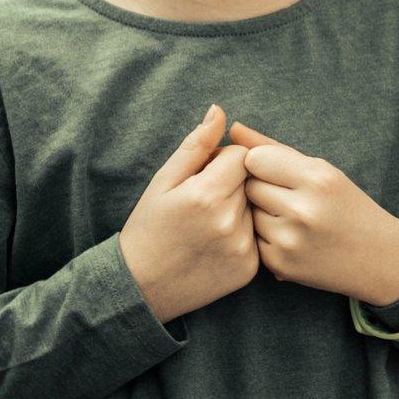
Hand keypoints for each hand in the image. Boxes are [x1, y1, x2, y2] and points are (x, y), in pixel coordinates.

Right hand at [118, 104, 258, 323]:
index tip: (203, 176)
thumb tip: (219, 111)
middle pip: (251, 182)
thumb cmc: (148, 228)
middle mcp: (228, 222)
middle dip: (231, 184)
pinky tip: (216, 244)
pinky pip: (258, 236)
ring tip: (208, 225)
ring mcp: (242, 248)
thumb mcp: (162, 182)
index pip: (241, 156)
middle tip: (203, 203)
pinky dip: (243, 235)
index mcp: (205, 195)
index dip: (223, 161)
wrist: (140, 287)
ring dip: (239, 209)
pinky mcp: (249, 268)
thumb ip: (195, 145)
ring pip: (256, 208)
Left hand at [225, 121, 398, 306]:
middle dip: (262, 189)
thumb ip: (273, 148)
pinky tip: (291, 240)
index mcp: (317, 178)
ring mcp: (290, 240)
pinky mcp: (280, 264)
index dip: (263, 164)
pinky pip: (252, 240)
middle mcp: (303, 209)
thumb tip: (233, 128)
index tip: (279, 172)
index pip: (255, 158)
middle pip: (249, 186)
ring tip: (292, 220)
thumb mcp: (321, 170)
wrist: (379, 257)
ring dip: (262, 215)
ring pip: (247, 213)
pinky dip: (266, 239)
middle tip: (289, 199)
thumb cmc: (346, 205)